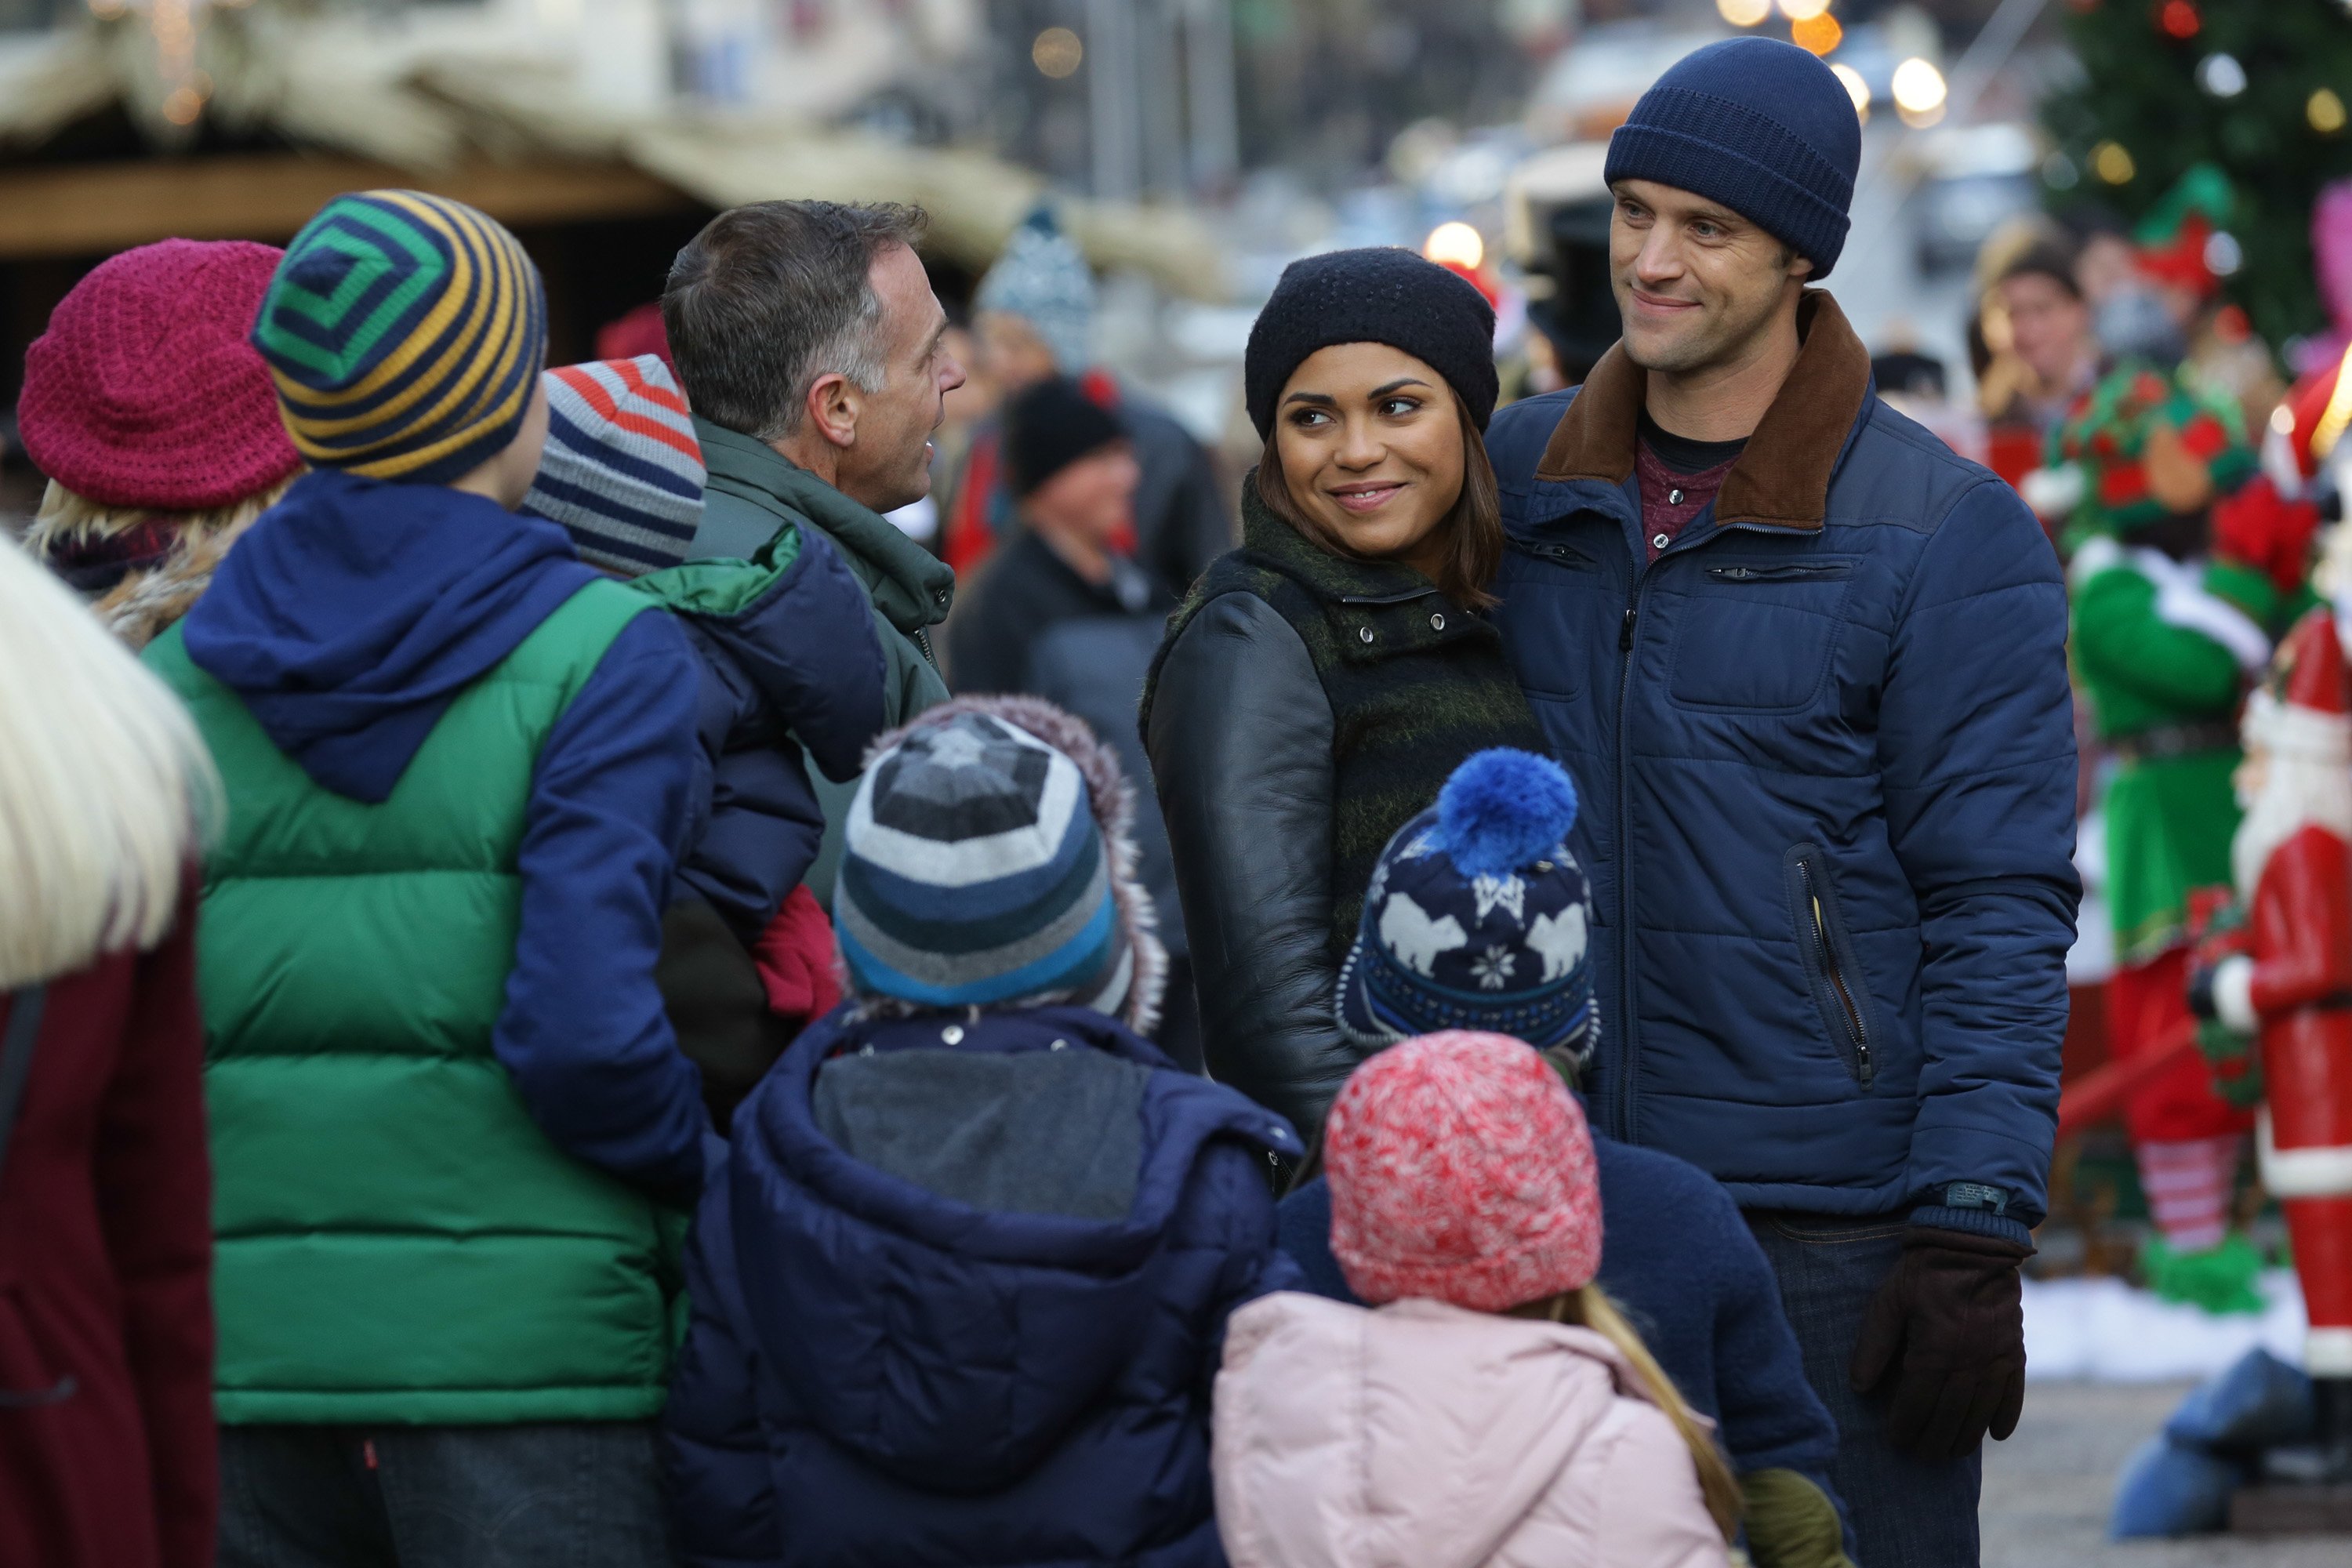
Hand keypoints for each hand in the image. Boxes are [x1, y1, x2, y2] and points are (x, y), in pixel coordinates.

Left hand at [1849, 1227, 2029, 1461]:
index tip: (1895, 1441)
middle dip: (1934, 1440)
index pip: (1918, 1403)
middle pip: (1951, 1416)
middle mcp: (1970, 1361)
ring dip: (1966, 1437)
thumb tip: (1858, 1387)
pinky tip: (1996, 1434)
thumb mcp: (1889, 1301)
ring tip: (1951, 1453)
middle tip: (1921, 1455)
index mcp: (1935, 1350)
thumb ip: (1874, 1344)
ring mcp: (1997, 1358)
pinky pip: (2014, 1393)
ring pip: (1981, 1412)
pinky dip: (2006, 1416)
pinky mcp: (2015, 1350)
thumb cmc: (1924, 1271)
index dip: (1905, 1426)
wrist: (1975, 1243)